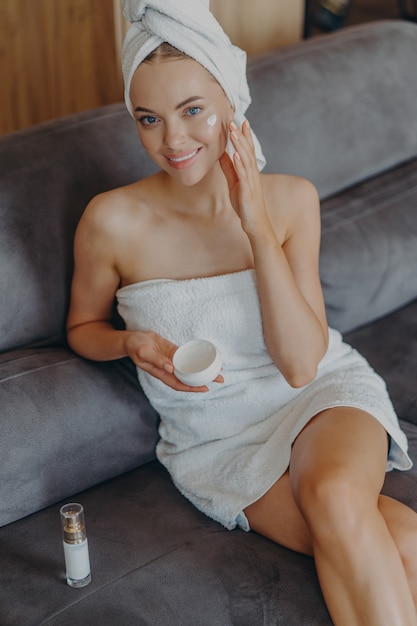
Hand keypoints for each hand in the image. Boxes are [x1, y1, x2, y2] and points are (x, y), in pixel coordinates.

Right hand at [125, 330, 222, 392]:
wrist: (132, 338)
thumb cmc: (135, 346)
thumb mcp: (144, 352)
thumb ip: (156, 360)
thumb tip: (171, 368)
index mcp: (161, 373)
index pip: (179, 384)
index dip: (192, 388)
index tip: (205, 388)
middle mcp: (169, 369)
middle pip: (188, 378)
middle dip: (204, 380)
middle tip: (220, 379)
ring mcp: (172, 360)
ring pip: (190, 368)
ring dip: (203, 370)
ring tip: (218, 369)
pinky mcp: (174, 352)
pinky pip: (188, 357)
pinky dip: (197, 358)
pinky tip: (207, 358)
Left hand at [219, 120, 268, 237]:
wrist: (256, 225)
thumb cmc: (246, 206)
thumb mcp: (234, 184)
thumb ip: (229, 169)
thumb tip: (222, 154)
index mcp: (250, 173)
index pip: (248, 151)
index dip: (245, 136)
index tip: (242, 122)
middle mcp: (253, 175)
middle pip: (248, 152)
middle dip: (241, 136)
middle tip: (234, 121)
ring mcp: (252, 183)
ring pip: (246, 160)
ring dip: (240, 146)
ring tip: (234, 133)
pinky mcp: (248, 192)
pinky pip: (244, 176)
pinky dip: (240, 164)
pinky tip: (235, 155)